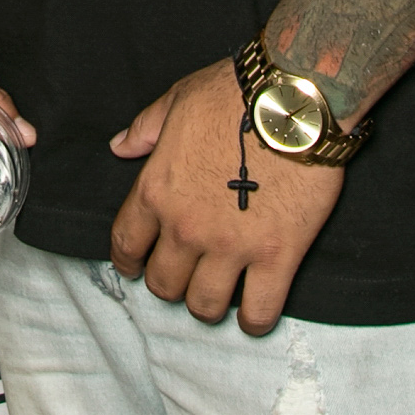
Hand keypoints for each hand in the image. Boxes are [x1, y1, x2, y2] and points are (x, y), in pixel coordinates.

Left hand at [109, 60, 343, 333]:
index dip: (129, 261)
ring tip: (219, 294)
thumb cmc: (234, 94)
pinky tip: (254, 313)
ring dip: (208, 304)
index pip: (126, 244)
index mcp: (157, 190)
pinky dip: (254, 320)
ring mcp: (231, 246)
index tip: (136, 266)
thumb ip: (144, 129)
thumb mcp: (177, 100)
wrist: (294, 99)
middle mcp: (186, 227)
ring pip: (204, 305)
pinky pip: (259, 311)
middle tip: (186, 275)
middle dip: (170, 283)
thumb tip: (119, 146)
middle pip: (163, 283)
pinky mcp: (277, 256)